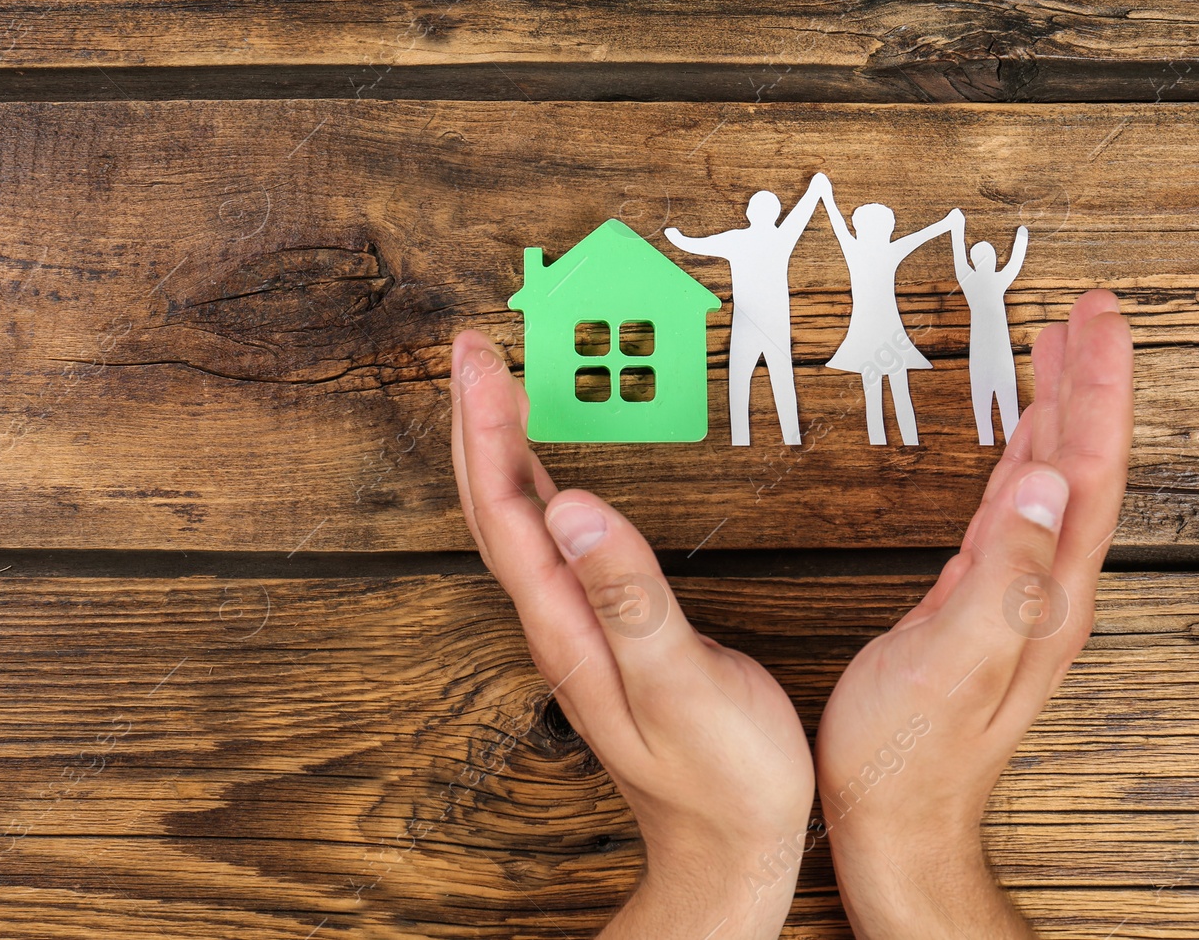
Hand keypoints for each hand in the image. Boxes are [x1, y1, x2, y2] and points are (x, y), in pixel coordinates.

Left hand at [450, 331, 814, 938]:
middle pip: (493, 507)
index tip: (479, 360)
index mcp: (565, 624)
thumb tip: (574, 509)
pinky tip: (546, 468)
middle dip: (476, 422)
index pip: (506, 511)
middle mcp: (554, 620)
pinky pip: (550, 540)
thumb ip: (629, 598)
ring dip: (496, 449)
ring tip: (492, 386)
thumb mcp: (683, 687)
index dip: (487, 430)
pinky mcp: (599, 630)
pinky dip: (537, 486)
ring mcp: (572, 626)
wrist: (727, 849)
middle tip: (471, 349)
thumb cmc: (722, 778)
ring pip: (515, 520)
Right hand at [814, 289, 1133, 938]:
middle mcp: (1045, 591)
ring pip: (1052, 483)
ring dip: (1061, 413)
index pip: (1084, 468)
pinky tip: (1018, 448)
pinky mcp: (984, 607)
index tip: (1094, 321)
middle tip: (1084, 314)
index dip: (1096, 388)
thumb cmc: (907, 756)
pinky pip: (1018, 513)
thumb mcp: (950, 661)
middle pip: (1081, 465)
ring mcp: (1018, 600)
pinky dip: (1023, 460)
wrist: (896, 824)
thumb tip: (1039, 482)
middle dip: (1089, 382)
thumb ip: (1001, 573)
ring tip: (1059, 356)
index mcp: (1044, 595)